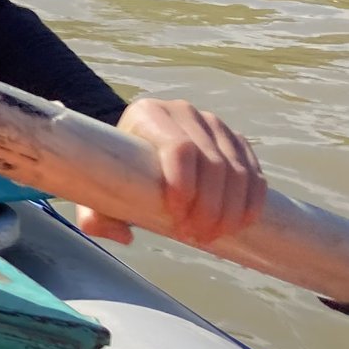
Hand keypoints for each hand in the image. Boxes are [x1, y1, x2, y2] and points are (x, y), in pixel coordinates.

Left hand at [82, 99, 266, 246]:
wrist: (137, 152)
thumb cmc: (116, 172)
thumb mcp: (96, 193)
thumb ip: (95, 217)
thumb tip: (124, 236)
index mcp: (147, 114)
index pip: (178, 148)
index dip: (185, 186)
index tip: (178, 219)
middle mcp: (183, 111)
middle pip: (211, 161)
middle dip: (209, 206)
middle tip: (197, 236)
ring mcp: (213, 123)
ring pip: (236, 169)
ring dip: (231, 208)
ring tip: (214, 235)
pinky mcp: (234, 139)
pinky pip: (253, 171)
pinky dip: (251, 200)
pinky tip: (241, 223)